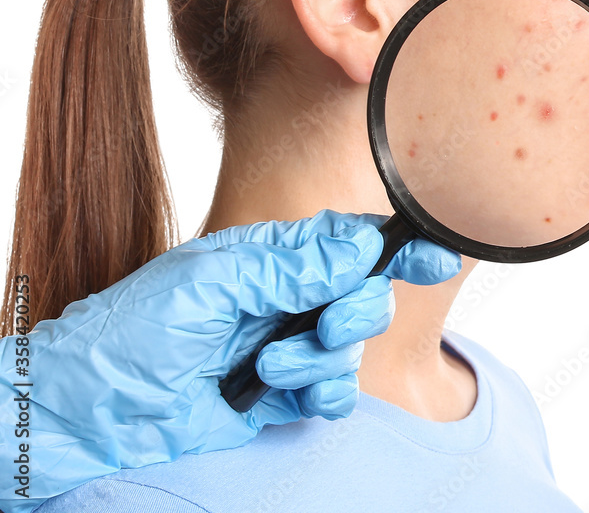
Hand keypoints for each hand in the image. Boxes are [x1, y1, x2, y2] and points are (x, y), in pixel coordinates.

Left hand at [0, 209, 460, 512]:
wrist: (96, 406)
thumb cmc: (138, 328)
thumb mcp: (213, 279)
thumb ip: (290, 264)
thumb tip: (359, 246)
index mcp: (275, 255)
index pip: (351, 240)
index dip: (397, 244)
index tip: (434, 252)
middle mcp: (288, 296)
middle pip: (365, 294)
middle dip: (354, 312)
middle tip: (321, 325)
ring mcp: (288, 343)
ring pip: (350, 348)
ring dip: (320, 360)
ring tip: (267, 365)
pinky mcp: (283, 393)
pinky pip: (334, 394)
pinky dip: (323, 395)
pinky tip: (289, 392)